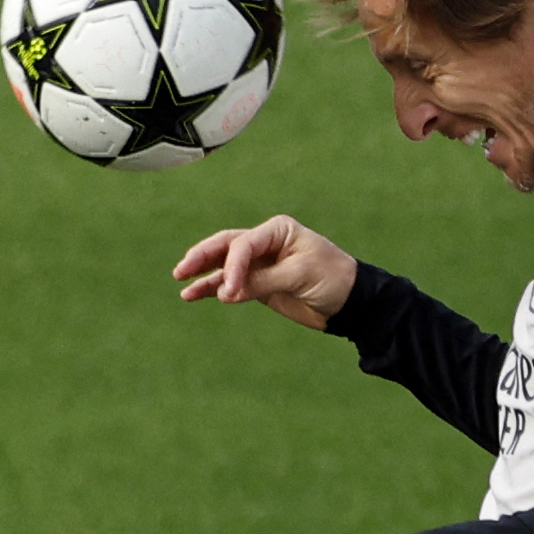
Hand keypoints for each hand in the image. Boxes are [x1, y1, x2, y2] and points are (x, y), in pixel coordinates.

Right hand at [173, 215, 357, 329]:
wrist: (351, 302)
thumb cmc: (333, 279)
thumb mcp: (300, 276)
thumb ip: (262, 282)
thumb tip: (226, 292)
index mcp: (278, 230)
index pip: (244, 244)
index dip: (231, 266)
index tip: (228, 291)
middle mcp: (266, 242)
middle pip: (226, 246)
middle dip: (203, 257)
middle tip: (182, 270)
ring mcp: (261, 263)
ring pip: (224, 265)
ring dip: (203, 274)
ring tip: (182, 284)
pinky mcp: (259, 283)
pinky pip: (230, 284)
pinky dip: (212, 288)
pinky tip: (193, 295)